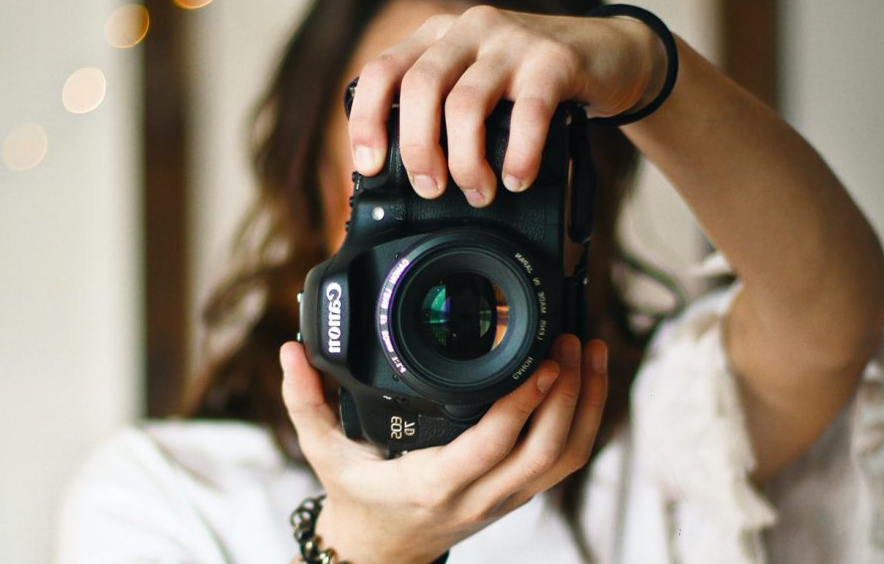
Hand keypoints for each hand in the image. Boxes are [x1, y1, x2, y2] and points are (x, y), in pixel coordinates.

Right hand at [280, 335, 607, 563]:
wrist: (380, 551)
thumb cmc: (357, 497)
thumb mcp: (322, 452)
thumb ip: (304, 401)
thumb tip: (291, 351)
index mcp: (432, 483)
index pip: (491, 446)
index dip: (523, 405)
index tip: (542, 362)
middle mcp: (477, 495)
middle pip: (546, 453)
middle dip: (569, 396)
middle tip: (573, 341)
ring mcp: (504, 499)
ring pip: (565, 459)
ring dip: (587, 406)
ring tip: (592, 353)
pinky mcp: (517, 493)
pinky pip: (563, 463)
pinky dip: (584, 422)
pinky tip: (587, 382)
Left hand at [347, 5, 664, 206]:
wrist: (608, 55)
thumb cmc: (531, 82)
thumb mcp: (475, 87)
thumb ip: (442, 114)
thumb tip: (408, 178)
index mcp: (437, 37)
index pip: (382, 71)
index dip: (367, 121)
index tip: (370, 166)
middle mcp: (468, 31)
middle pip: (418, 88)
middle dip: (418, 149)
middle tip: (431, 188)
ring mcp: (511, 42)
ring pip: (465, 104)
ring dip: (466, 162)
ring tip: (478, 192)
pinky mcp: (554, 60)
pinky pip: (527, 113)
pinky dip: (518, 156)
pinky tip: (518, 179)